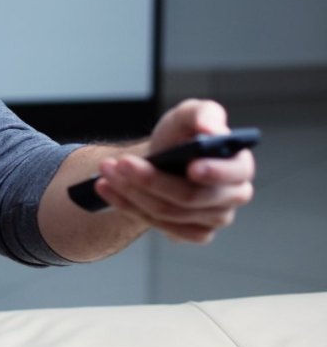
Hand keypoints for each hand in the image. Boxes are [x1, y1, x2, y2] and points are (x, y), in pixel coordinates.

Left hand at [94, 99, 255, 242]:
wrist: (160, 159)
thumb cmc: (180, 136)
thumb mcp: (189, 114)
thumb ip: (204, 114)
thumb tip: (212, 131)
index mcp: (240, 165)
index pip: (234, 173)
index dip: (214, 172)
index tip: (191, 166)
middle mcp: (233, 195)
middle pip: (190, 196)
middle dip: (151, 179)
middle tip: (121, 163)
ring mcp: (214, 218)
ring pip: (168, 212)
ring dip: (132, 191)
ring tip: (107, 171)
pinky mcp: (192, 232)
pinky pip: (159, 226)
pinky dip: (128, 206)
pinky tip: (109, 189)